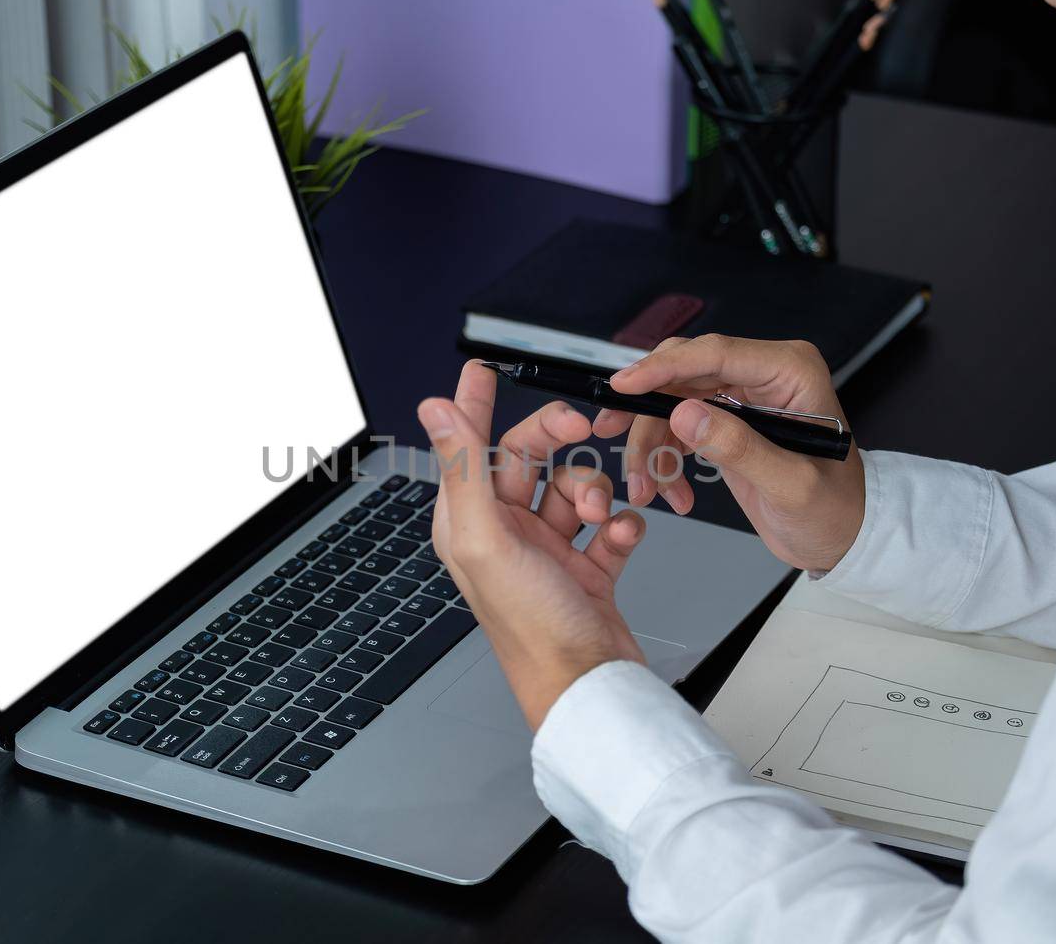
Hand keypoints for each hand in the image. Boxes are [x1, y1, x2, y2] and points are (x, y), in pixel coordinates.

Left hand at [417, 361, 647, 730]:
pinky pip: (609, 523)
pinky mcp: (588, 568)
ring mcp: (548, 551)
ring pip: (575, 488)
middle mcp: (505, 535)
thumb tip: (435, 410)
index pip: (470, 449)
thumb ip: (463, 469)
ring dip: (594, 491)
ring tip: (597, 516)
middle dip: (558, 445)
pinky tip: (621, 537)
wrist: (590, 683)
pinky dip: (621, 524)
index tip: (481, 371)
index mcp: (470, 524)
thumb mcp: (488, 539)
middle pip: (530, 460)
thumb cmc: (532, 628)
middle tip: (579, 427)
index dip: (475, 406)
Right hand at [599, 335, 865, 571]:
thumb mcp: (790, 486)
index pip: (715, 353)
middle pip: (684, 372)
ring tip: (644, 489)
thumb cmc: (833, 511)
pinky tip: (668, 491)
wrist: (843, 537)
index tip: (622, 387)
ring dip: (649, 443)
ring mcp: (742, 395)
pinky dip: (664, 457)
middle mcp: (763, 373)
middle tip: (609, 431)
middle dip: (645, 407)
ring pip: (671, 400)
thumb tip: (684, 414)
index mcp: (790, 371)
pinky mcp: (726, 419)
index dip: (663, 367)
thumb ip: (739, 448)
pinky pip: (677, 425)